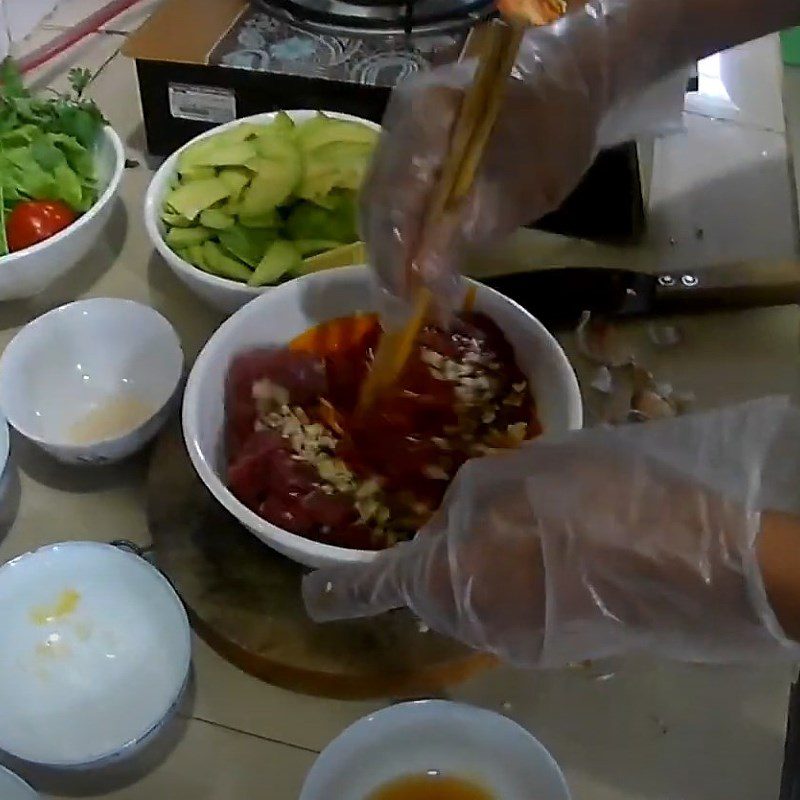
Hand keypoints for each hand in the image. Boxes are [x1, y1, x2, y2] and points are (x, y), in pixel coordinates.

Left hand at [304, 398, 799, 666]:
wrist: (675, 554)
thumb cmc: (581, 500)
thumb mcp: (512, 472)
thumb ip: (467, 500)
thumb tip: (457, 521)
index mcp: (446, 573)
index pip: (378, 584)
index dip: (343, 591)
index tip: (312, 596)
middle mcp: (469, 618)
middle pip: (438, 582)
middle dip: (448, 549)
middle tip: (491, 508)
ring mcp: (514, 638)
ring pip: (481, 592)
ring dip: (491, 561)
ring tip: (540, 523)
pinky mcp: (555, 646)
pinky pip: (519, 606)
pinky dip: (526, 578)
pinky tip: (565, 549)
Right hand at [361, 43, 600, 313]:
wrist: (567, 85)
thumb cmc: (554, 132)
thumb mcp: (522, 187)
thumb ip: (467, 225)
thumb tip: (425, 275)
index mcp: (430, 115)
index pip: (397, 196)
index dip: (396, 251)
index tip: (402, 298)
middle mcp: (402, 120)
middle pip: (378, 202)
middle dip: (387, 260)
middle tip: (399, 311)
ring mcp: (400, 132)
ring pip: (377, 204)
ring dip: (389, 254)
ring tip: (403, 300)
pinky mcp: (406, 150)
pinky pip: (391, 199)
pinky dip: (400, 237)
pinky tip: (411, 270)